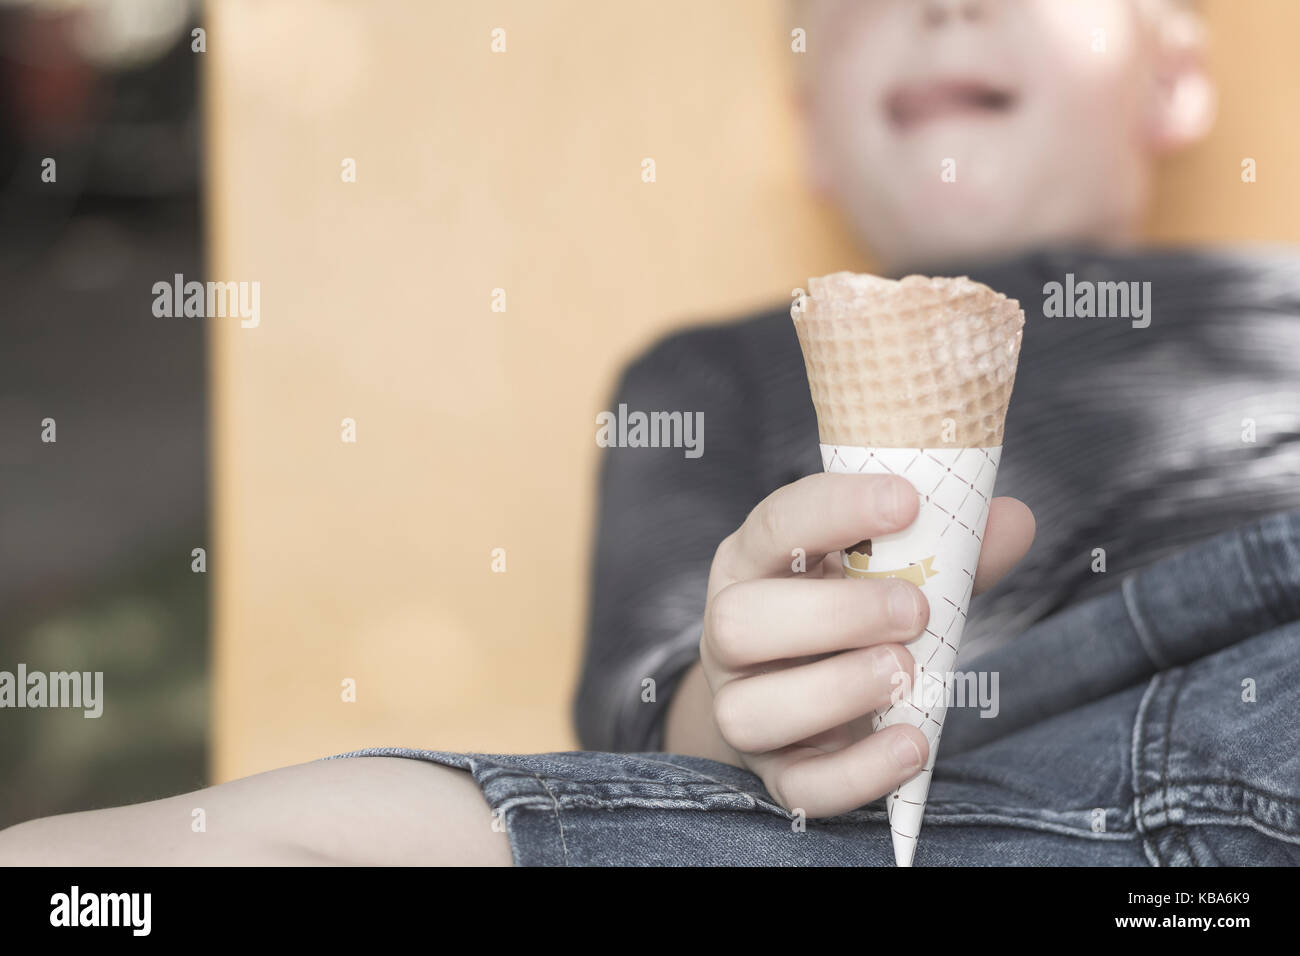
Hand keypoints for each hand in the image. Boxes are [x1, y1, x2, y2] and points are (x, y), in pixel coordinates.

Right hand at [696, 472, 1033, 817]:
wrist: (809, 694)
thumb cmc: (853, 612)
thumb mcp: (890, 568)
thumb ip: (946, 548)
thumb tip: (1013, 521)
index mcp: (754, 562)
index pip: (776, 524)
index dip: (836, 509)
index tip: (906, 502)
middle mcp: (730, 634)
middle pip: (737, 622)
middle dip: (834, 614)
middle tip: (915, 610)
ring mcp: (744, 707)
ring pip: (749, 711)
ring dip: (836, 690)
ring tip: (907, 672)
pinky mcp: (777, 773)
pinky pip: (800, 788)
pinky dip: (859, 772)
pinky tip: (913, 742)